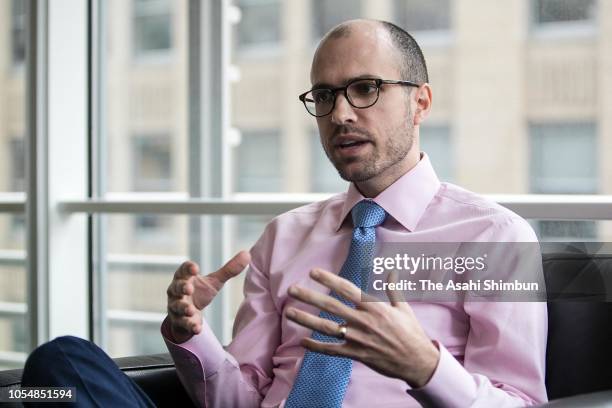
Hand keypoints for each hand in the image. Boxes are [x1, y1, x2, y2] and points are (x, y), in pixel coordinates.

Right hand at [166, 251, 250, 342]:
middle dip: (182, 287)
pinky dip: (190, 326)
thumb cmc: (200, 291)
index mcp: (184, 277)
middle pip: (176, 287)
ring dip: (183, 308)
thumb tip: (247, 254)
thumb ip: (229, 269)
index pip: (183, 270)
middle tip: (189, 288)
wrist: (188, 313)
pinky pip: (183, 324)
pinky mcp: (180, 321)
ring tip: (190, 310)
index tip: (196, 268)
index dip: (188, 268)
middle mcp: (177, 291)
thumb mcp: (214, 281)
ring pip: (176, 306)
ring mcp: (176, 307)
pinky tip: (197, 329)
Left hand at [285, 269, 439, 387]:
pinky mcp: (356, 354)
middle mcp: (363, 320)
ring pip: (327, 327)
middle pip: (331, 306)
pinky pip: (332, 350)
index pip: (347, 289)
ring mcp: (358, 338)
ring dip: (306, 319)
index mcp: (373, 306)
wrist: (417, 361)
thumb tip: (391, 270)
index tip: (313, 272)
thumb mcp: (404, 308)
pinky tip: (303, 342)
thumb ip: (393, 289)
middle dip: (310, 297)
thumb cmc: (411, 333)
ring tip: (289, 312)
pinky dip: (317, 346)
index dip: (329, 280)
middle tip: (292, 289)